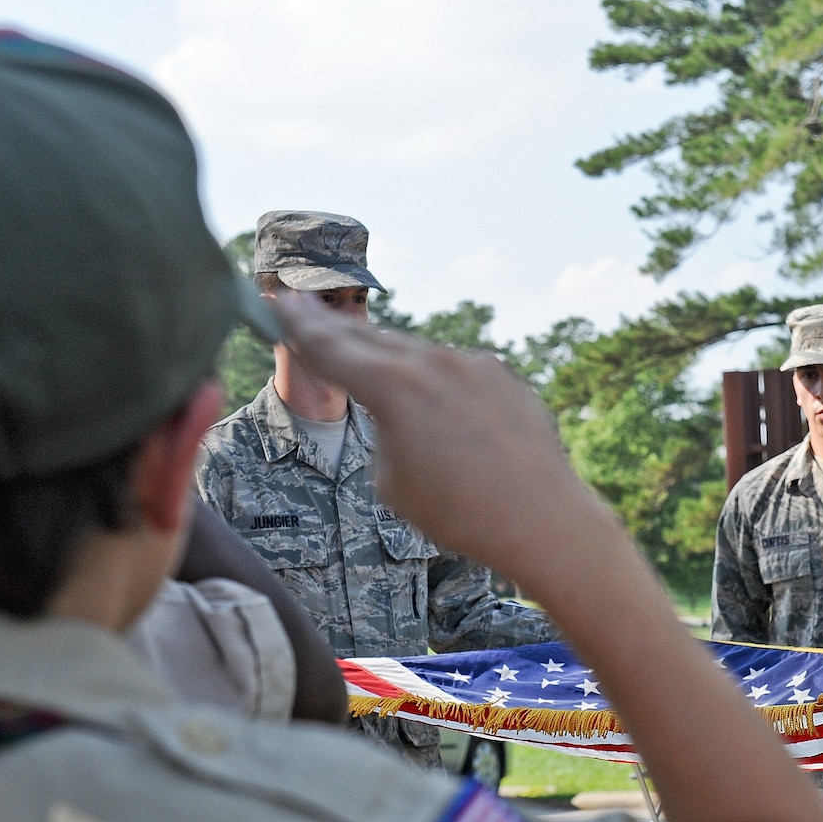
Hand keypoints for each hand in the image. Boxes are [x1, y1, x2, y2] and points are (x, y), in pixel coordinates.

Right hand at [270, 293, 617, 589]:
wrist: (541, 520)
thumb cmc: (459, 512)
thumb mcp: (391, 480)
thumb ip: (384, 430)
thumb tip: (403, 413)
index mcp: (392, 386)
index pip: (331, 349)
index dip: (300, 328)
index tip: (281, 303)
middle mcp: (433, 362)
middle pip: (371, 339)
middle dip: (333, 326)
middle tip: (302, 301)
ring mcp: (473, 365)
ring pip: (417, 354)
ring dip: (387, 354)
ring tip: (359, 346)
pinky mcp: (504, 378)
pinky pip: (457, 372)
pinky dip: (435, 379)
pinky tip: (428, 393)